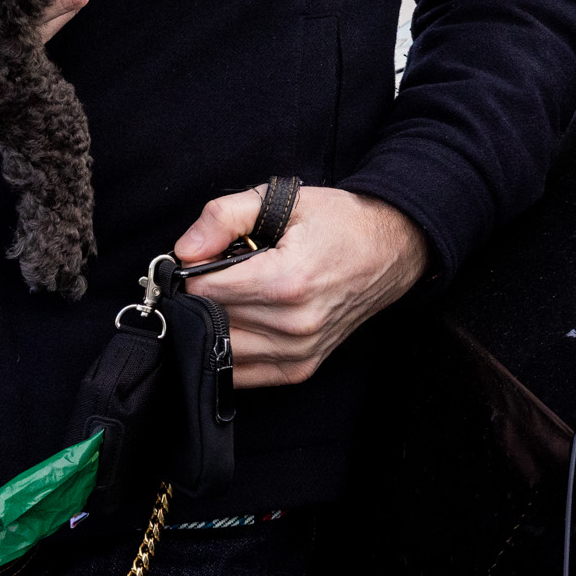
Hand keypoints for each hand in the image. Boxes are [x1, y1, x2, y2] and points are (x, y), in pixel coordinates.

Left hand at [171, 185, 427, 387]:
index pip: (204, 290)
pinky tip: (240, 321)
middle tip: (216, 271)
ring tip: (233, 293)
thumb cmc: (339, 222)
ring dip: (213, 323)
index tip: (204, 255)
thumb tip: (184, 250)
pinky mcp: (301, 368)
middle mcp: (294, 325)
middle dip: (201, 295)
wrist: (391, 249)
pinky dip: (228, 350)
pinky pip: (242, 374)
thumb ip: (226, 216)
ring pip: (220, 349)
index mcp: (287, 281)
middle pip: (209, 319)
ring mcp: (299, 352)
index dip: (193, 269)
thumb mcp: (284, 201)